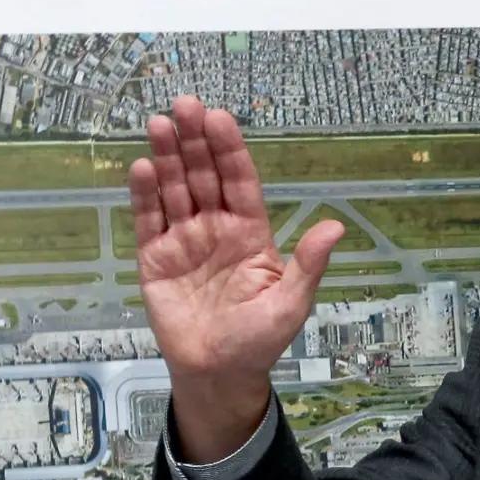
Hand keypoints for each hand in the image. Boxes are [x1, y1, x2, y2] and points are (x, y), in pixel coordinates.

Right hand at [128, 95, 343, 460]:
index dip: (229, 150)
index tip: (220, 118)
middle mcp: (216, 229)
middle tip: (185, 105)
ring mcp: (184, 241)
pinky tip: (143, 166)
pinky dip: (144, 194)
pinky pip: (149, 220)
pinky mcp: (155, 259)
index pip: (240, 182)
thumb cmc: (259, 339)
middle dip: (195, 141)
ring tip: (159, 123)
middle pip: (204, 176)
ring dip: (168, 157)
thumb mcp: (291, 302)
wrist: (218, 374)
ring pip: (175, 190)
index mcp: (250, 233)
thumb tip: (336, 226)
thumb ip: (308, 263)